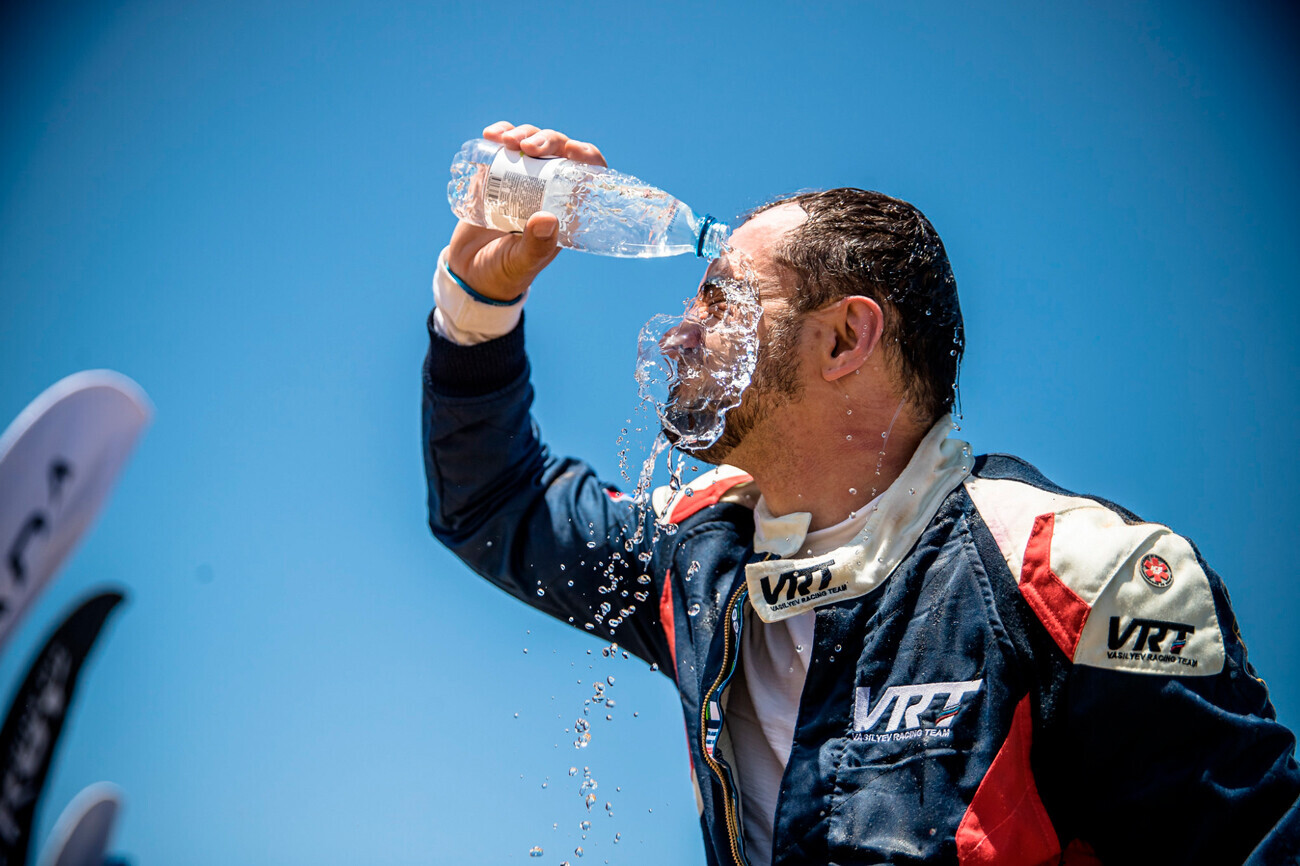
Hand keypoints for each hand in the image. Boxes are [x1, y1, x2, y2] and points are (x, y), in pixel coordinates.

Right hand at [447, 121, 607, 302]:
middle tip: (527, 147)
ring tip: (506, 141)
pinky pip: (504, 146)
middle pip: (559, 152)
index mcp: (566, 210)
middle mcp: (549, 190)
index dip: (586, 157)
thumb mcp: (522, 262)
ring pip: (532, 143)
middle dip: (547, 140)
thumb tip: (547, 218)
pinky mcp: (497, 174)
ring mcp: (523, 179)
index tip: (573, 151)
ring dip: (524, 133)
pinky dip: (500, 134)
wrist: (470, 272)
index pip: (587, 175)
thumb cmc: (505, 271)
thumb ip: (535, 246)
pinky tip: (491, 135)